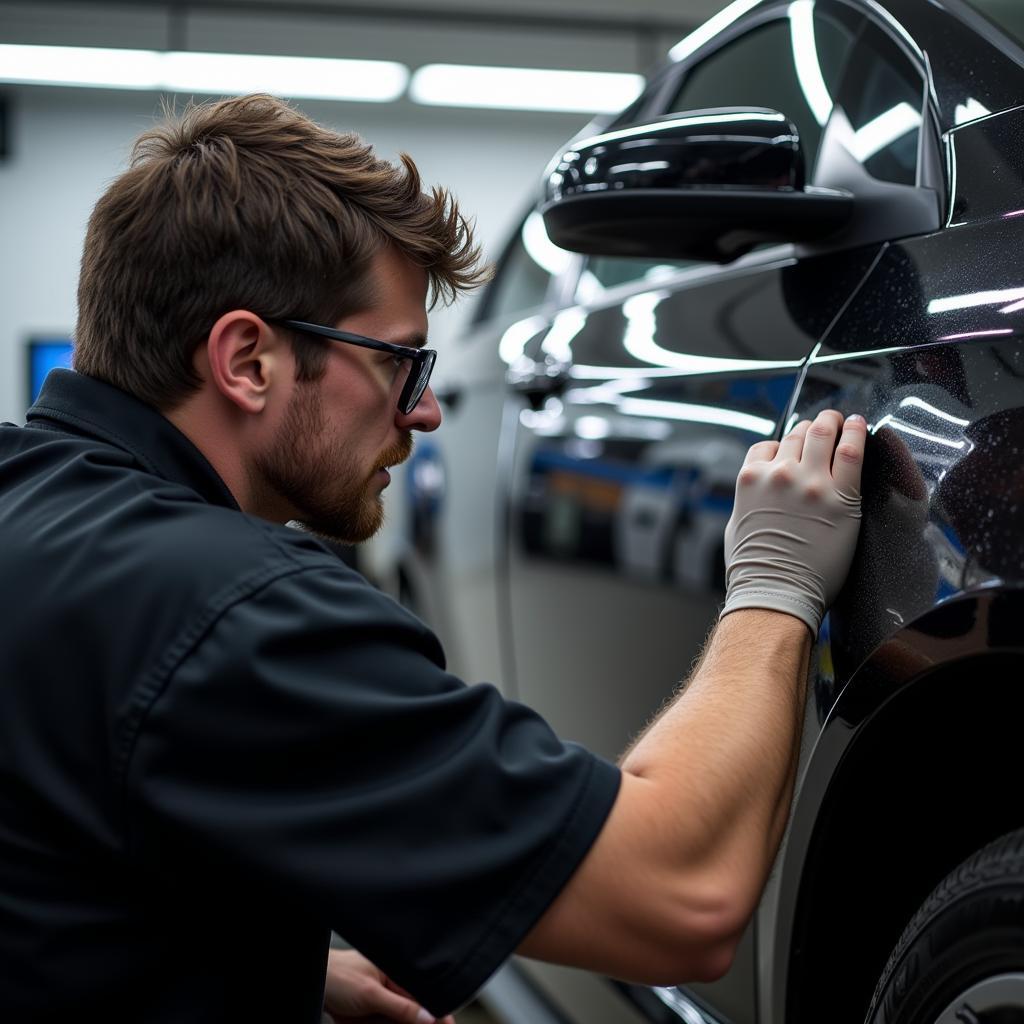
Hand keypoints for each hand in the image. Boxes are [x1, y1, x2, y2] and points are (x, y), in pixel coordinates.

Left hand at [323, 948, 454, 1023]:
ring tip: (399, 1022)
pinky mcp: (370, 1020)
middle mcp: (392, 990)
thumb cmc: (337, 976)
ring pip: (403, 1022)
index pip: (425, 995)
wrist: (311, 983)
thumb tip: (429, 1016)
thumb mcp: (371, 993)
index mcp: (397, 974)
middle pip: (416, 1013)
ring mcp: (381, 1007)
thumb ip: (401, 1006)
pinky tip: (388, 1023)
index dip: (440, 1011)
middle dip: (425, 1022)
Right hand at [721, 410, 865, 635]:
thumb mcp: (736, 523)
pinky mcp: (840, 498)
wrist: (775, 593)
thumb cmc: (753, 568)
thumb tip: (760, 493)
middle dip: (811, 427)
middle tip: (824, 423)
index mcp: (750, 479)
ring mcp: (810, 483)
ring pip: (822, 434)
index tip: (794, 446)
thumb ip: (750, 499)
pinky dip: (855, 433)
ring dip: (832, 422)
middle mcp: (778, 474)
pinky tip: (858, 425)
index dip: (783, 444)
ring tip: (841, 419)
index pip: (768, 445)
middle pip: (797, 435)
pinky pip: (851, 453)